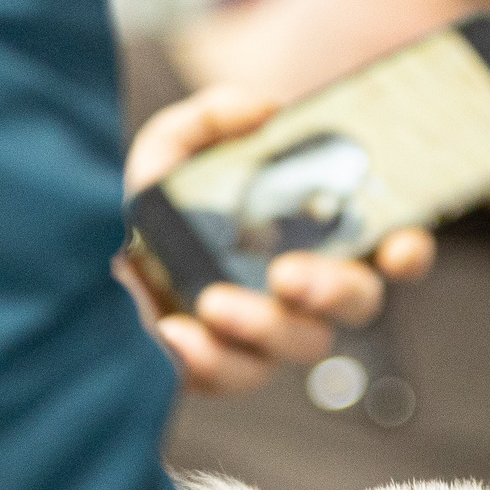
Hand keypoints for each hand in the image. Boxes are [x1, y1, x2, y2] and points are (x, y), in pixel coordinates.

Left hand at [120, 85, 434, 394]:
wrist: (81, 258)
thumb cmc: (147, 203)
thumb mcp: (173, 146)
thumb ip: (215, 116)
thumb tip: (266, 111)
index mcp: (313, 233)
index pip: (386, 247)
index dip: (407, 250)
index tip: (397, 247)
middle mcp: (302, 287)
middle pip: (356, 301)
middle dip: (333, 290)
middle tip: (289, 274)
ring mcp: (266, 332)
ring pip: (301, 344)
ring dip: (263, 325)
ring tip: (212, 303)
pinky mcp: (222, 368)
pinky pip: (235, 378)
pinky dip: (209, 360)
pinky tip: (175, 332)